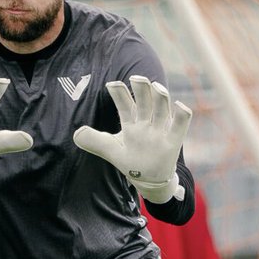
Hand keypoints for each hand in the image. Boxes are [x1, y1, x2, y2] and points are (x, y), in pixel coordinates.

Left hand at [73, 75, 190, 202]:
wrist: (150, 180)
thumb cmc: (131, 160)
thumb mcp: (111, 150)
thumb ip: (94, 141)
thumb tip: (76, 135)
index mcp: (132, 122)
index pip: (125, 105)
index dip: (119, 94)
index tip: (111, 85)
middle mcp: (147, 123)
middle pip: (145, 102)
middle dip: (142, 89)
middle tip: (136, 78)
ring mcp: (160, 131)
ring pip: (161, 110)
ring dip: (160, 98)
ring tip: (156, 87)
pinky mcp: (173, 142)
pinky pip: (179, 126)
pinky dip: (182, 116)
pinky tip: (181, 106)